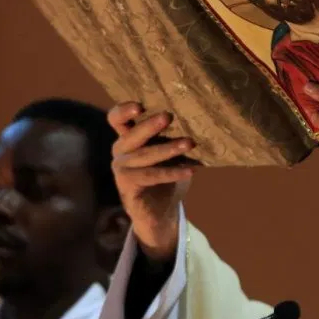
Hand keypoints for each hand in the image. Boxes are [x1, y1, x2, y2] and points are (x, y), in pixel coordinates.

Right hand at [109, 103, 194, 261]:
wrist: (161, 213)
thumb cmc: (167, 176)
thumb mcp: (172, 153)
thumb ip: (177, 137)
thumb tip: (202, 121)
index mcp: (128, 138)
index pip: (116, 119)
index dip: (124, 110)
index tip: (140, 104)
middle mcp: (121, 151)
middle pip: (131, 134)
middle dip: (150, 125)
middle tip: (169, 116)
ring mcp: (121, 169)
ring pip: (144, 155)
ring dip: (168, 148)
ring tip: (189, 143)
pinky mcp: (127, 187)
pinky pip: (151, 176)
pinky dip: (172, 172)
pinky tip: (191, 170)